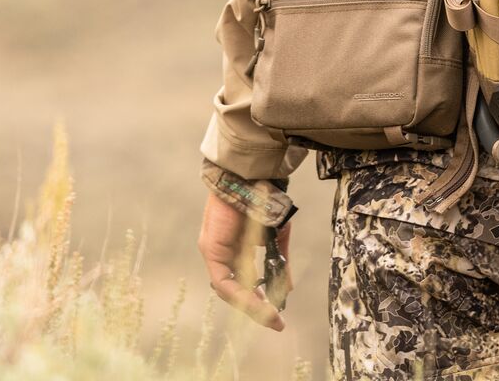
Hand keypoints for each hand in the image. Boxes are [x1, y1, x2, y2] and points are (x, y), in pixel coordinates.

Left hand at [198, 191, 290, 329]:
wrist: (252, 174)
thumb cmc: (265, 199)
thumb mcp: (276, 236)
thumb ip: (279, 263)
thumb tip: (287, 289)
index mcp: (238, 250)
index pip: (245, 284)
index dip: (260, 302)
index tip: (277, 315)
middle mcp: (224, 254)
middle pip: (236, 291)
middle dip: (257, 310)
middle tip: (276, 323)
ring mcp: (215, 253)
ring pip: (229, 290)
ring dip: (250, 306)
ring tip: (270, 316)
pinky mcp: (211, 249)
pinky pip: (222, 281)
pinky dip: (239, 293)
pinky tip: (256, 302)